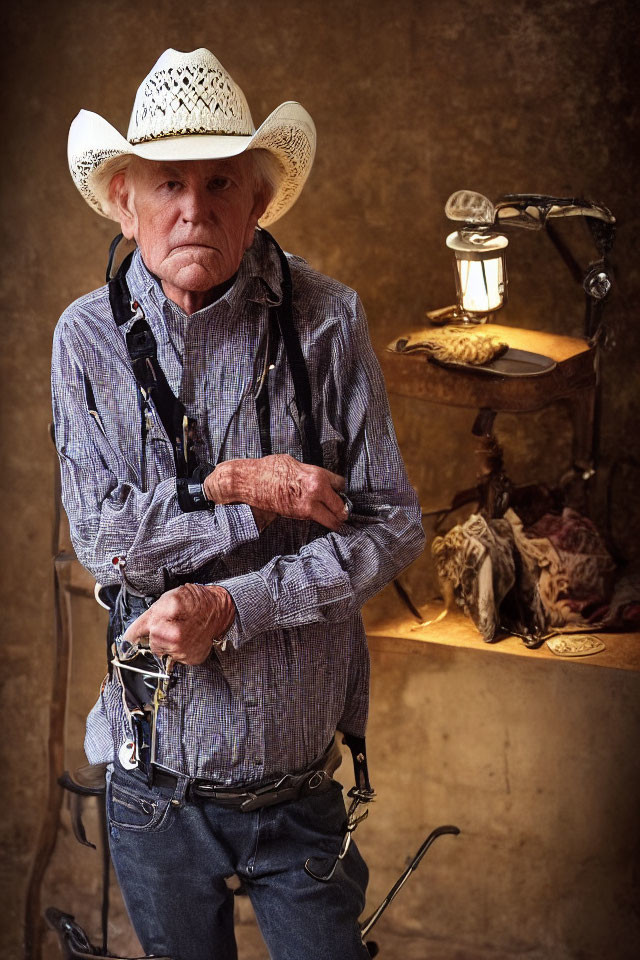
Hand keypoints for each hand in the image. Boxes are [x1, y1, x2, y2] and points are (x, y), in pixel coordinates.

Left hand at [120, 583, 235, 665]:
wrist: (219, 609)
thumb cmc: (194, 601)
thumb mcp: (169, 597)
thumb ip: (150, 615)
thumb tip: (132, 635)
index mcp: (162, 617)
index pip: (136, 632)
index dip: (131, 635)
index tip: (126, 640)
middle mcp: (172, 635)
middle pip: (150, 643)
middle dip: (154, 636)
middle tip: (167, 626)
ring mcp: (181, 649)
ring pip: (162, 652)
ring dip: (166, 644)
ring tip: (179, 632)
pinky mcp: (190, 658)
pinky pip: (175, 658)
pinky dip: (178, 650)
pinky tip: (186, 639)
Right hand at [204, 454, 347, 531]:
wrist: (252, 481)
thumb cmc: (270, 469)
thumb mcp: (294, 464)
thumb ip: (309, 473)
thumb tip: (318, 480)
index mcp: (316, 474)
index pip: (341, 483)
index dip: (341, 490)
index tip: (340, 493)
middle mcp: (317, 488)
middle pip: (341, 504)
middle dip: (343, 509)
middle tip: (343, 513)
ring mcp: (309, 503)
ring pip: (333, 518)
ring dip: (335, 520)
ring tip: (337, 522)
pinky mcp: (300, 514)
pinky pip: (319, 520)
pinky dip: (323, 521)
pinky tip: (324, 521)